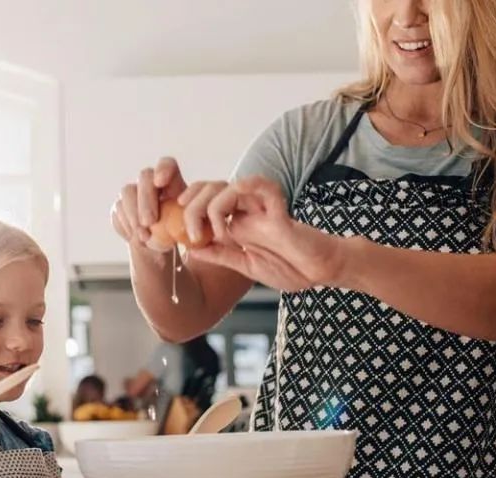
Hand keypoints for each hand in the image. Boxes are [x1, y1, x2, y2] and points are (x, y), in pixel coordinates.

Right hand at [111, 156, 186, 248]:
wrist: (160, 251)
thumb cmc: (179, 237)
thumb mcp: (189, 230)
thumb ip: (185, 222)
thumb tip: (180, 221)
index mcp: (172, 183)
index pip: (167, 164)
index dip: (163, 169)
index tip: (160, 182)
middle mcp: (151, 184)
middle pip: (145, 176)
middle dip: (146, 200)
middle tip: (149, 222)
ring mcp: (133, 194)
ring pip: (127, 191)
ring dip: (134, 214)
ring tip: (144, 237)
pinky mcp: (120, 207)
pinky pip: (118, 210)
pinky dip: (127, 226)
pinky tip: (137, 239)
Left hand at [190, 176, 346, 290]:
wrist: (319, 273)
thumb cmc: (288, 269)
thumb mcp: (244, 266)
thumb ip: (220, 255)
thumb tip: (191, 247)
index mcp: (236, 222)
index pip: (203, 199)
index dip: (185, 207)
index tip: (176, 230)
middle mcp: (245, 211)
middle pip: (209, 188)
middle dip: (191, 208)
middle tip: (190, 233)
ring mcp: (260, 208)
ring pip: (226, 186)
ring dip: (209, 207)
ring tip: (213, 234)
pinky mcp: (277, 209)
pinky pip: (260, 186)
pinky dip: (240, 192)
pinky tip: (228, 219)